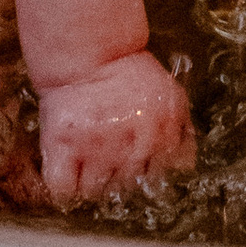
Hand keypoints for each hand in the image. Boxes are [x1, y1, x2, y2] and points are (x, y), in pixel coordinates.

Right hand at [37, 49, 195, 200]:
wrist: (87, 52)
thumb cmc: (130, 74)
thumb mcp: (170, 96)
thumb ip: (183, 131)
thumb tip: (183, 164)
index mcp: (162, 137)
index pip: (165, 182)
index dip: (154, 179)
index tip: (144, 173)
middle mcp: (132, 148)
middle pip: (130, 191)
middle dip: (123, 182)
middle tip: (113, 165)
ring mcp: (96, 150)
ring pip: (98, 194)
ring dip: (95, 186)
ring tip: (91, 168)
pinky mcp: (62, 147)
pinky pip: (64, 191)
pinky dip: (66, 191)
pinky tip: (69, 177)